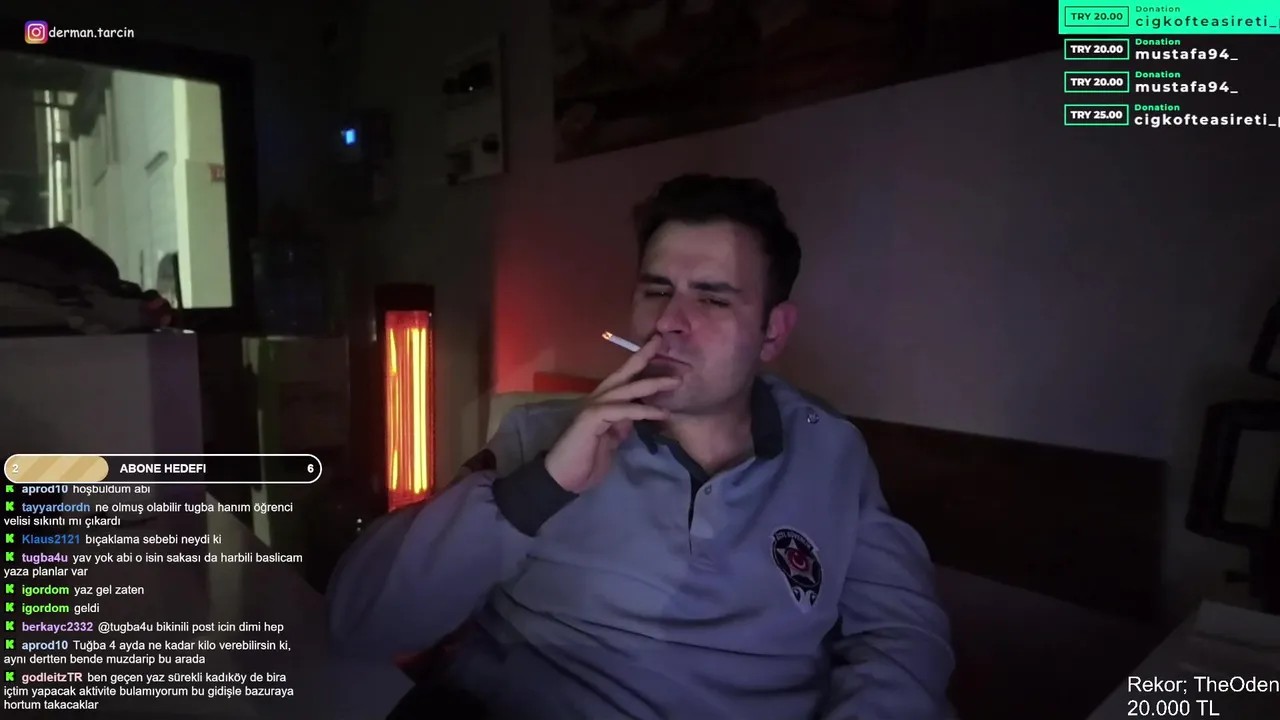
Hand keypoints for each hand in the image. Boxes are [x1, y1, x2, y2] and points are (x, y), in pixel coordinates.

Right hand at [543, 336, 677, 492]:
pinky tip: (660, 413)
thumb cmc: (586, 460)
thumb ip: (622, 424)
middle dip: (643, 357)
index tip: (656, 347)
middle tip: (662, 341)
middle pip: (622, 375)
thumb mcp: (611, 440)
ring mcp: (592, 408)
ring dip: (651, 384)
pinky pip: (621, 411)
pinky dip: (641, 411)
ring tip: (674, 381)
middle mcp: (596, 400)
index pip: (622, 379)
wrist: (563, 478)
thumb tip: (636, 414)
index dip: (638, 363)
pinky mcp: (591, 419)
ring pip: (625, 390)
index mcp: (601, 403)